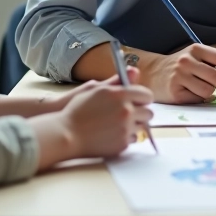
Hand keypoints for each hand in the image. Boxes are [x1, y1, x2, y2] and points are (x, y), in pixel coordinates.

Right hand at [29, 69, 152, 169]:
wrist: (66, 134)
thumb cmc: (78, 109)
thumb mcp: (95, 89)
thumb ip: (118, 81)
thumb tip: (135, 71)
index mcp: (121, 95)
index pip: (146, 95)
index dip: (143, 98)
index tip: (139, 100)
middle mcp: (126, 111)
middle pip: (148, 113)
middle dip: (141, 113)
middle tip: (129, 113)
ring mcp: (125, 129)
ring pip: (142, 127)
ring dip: (135, 125)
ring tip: (120, 124)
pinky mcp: (122, 144)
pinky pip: (134, 139)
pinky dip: (127, 137)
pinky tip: (113, 134)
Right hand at [146, 44, 215, 103]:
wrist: (152, 73)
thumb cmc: (181, 67)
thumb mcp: (195, 57)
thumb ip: (213, 64)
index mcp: (195, 49)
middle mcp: (186, 61)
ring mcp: (179, 76)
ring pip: (208, 91)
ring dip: (211, 95)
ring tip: (203, 91)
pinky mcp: (174, 92)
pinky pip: (197, 100)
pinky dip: (198, 99)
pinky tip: (190, 94)